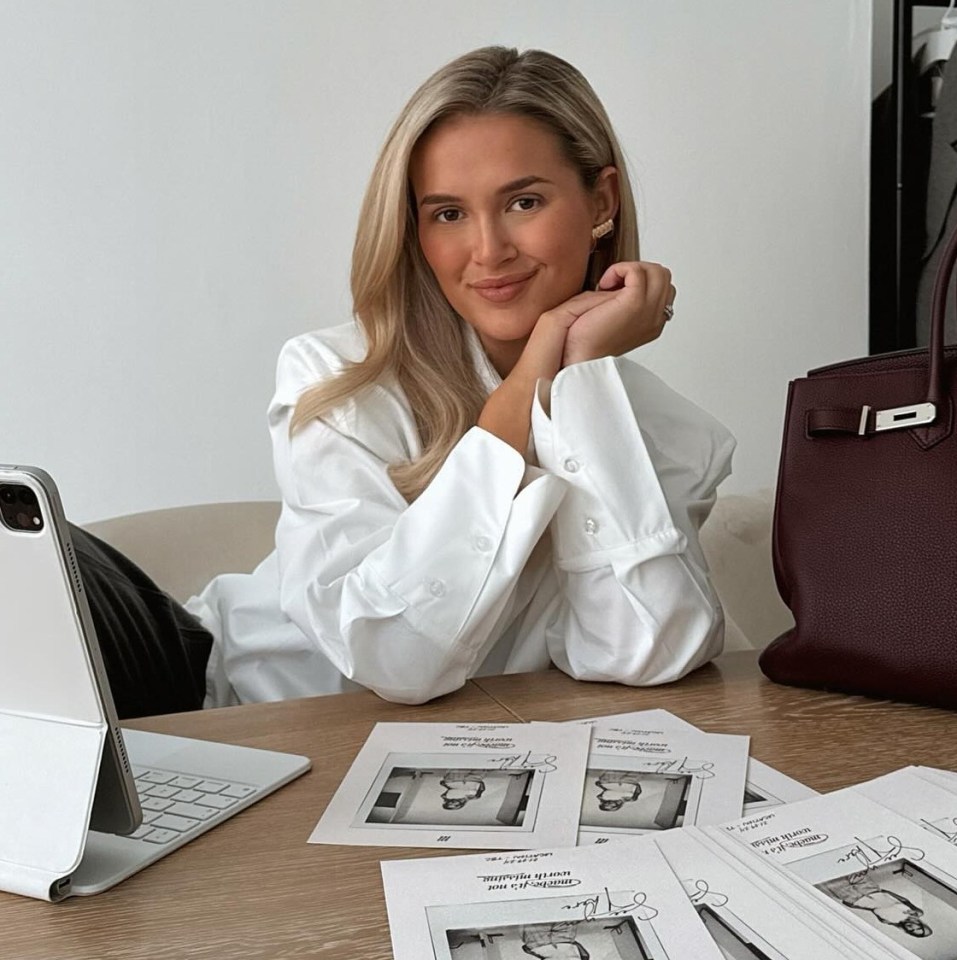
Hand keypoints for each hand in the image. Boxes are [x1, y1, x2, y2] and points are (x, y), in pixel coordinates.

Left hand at [560, 261, 674, 366]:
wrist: (580, 357)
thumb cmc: (587, 341)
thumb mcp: (613, 315)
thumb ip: (623, 300)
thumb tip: (622, 281)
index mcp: (652, 323)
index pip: (662, 288)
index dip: (640, 281)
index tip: (616, 290)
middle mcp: (655, 318)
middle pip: (663, 276)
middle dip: (638, 271)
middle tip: (613, 284)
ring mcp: (648, 311)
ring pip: (656, 271)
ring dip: (630, 269)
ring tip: (609, 284)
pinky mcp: (635, 303)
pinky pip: (637, 271)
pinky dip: (620, 269)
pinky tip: (605, 284)